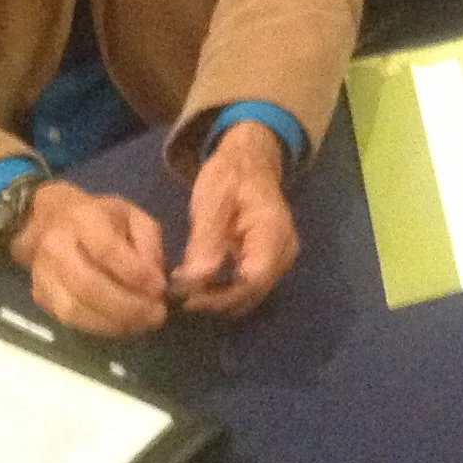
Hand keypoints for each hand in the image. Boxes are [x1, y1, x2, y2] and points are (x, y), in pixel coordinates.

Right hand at [11, 181, 169, 334]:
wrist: (51, 221)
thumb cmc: (102, 218)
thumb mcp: (134, 217)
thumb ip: (148, 244)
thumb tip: (154, 280)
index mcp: (82, 218)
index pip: (106, 250)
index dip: (135, 273)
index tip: (160, 287)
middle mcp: (56, 246)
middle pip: (87, 285)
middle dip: (127, 305)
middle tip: (157, 314)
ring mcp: (43, 273)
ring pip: (75, 308)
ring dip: (115, 321)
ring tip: (144, 322)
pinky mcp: (40, 296)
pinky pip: (69, 320)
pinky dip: (100, 326)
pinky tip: (124, 324)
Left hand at [174, 120, 299, 316]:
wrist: (251, 162)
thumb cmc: (230, 176)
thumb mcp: (212, 200)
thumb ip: (206, 240)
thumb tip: (195, 280)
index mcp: (273, 232)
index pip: (253, 280)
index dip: (220, 296)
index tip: (186, 296)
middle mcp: (284, 251)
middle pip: (253, 292)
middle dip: (216, 300)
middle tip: (178, 294)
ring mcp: (281, 258)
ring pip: (252, 294)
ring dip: (219, 298)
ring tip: (185, 288)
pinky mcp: (271, 262)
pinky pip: (250, 286)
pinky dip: (225, 290)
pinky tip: (201, 282)